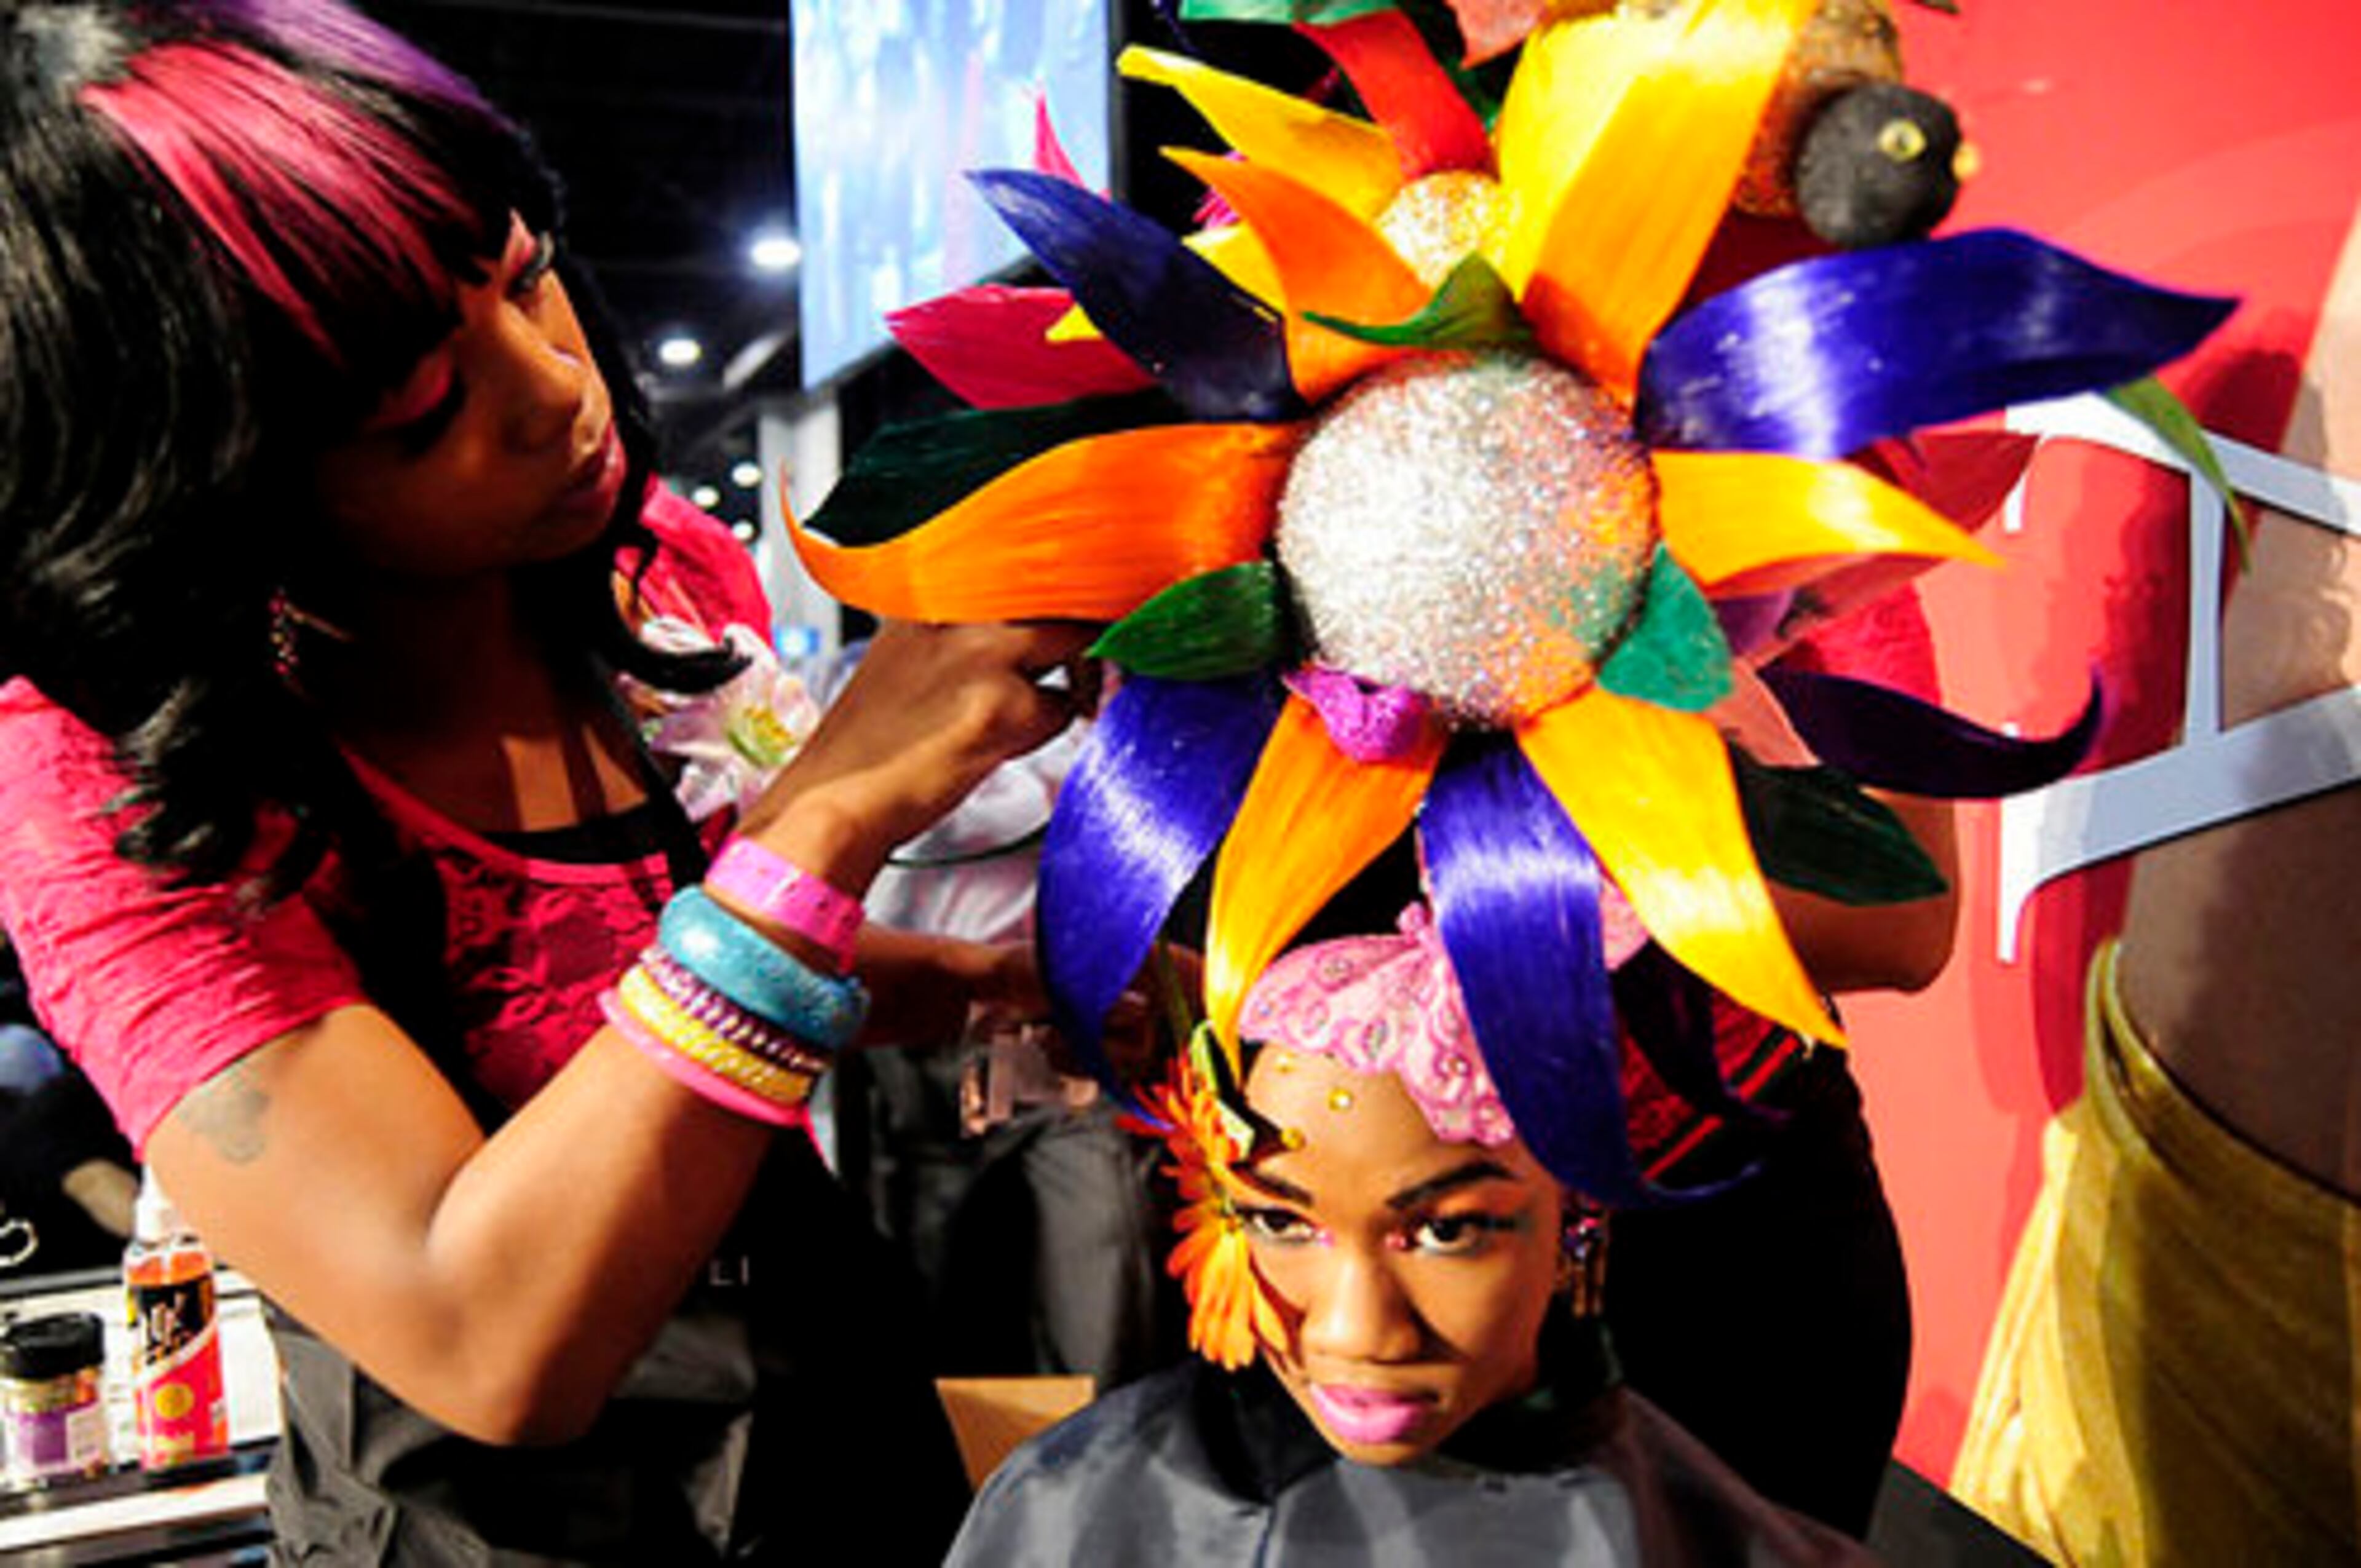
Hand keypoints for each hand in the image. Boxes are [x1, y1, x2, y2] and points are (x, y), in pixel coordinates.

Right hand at [739, 620, 1097, 891]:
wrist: (835, 800)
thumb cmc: (869, 744)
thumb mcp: (905, 659)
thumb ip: (961, 634)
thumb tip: (1025, 630)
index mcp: (926, 592)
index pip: (1018, 566)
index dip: (1055, 591)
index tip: (1069, 613)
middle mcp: (955, 610)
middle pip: (1055, 591)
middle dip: (1076, 627)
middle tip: (1080, 661)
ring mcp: (981, 654)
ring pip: (1071, 639)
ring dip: (1076, 674)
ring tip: (1046, 707)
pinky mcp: (1002, 705)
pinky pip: (1062, 707)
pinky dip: (1048, 729)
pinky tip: (1007, 744)